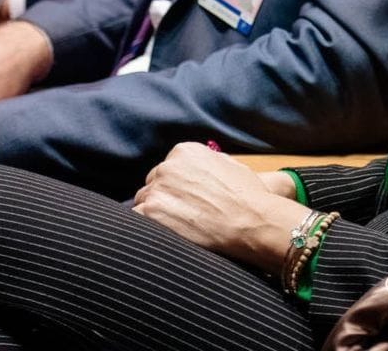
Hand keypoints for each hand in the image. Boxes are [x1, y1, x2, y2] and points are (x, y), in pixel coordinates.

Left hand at [133, 143, 313, 267]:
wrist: (250, 220)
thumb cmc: (247, 196)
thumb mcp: (228, 165)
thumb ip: (205, 163)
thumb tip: (195, 169)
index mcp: (184, 152)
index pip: (166, 170)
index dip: (174, 188)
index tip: (183, 201)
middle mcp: (168, 166)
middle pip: (152, 185)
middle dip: (163, 200)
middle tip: (180, 217)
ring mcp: (158, 189)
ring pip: (143, 203)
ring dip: (155, 215)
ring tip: (176, 229)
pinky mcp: (151, 212)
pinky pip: (137, 221)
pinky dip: (147, 229)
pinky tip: (164, 235)